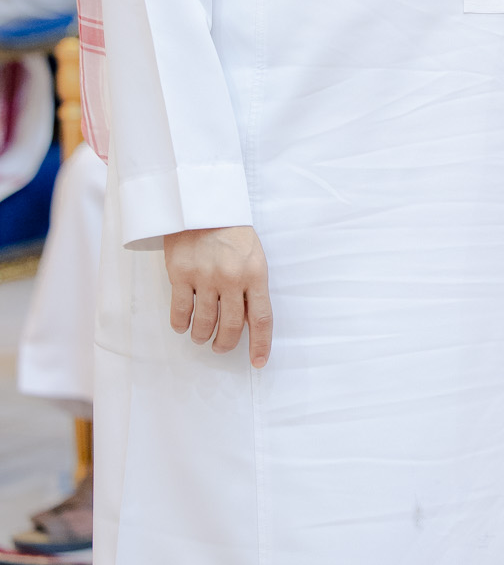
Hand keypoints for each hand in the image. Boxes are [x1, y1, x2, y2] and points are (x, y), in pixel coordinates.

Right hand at [163, 225, 272, 366]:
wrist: (201, 203)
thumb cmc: (231, 230)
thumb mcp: (252, 255)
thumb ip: (251, 286)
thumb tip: (247, 322)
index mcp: (256, 273)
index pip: (261, 318)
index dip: (260, 344)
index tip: (258, 362)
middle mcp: (232, 278)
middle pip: (231, 327)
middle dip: (226, 344)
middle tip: (220, 347)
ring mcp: (205, 277)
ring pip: (204, 324)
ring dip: (202, 336)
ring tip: (201, 336)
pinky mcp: (181, 274)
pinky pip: (181, 312)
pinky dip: (181, 325)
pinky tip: (183, 326)